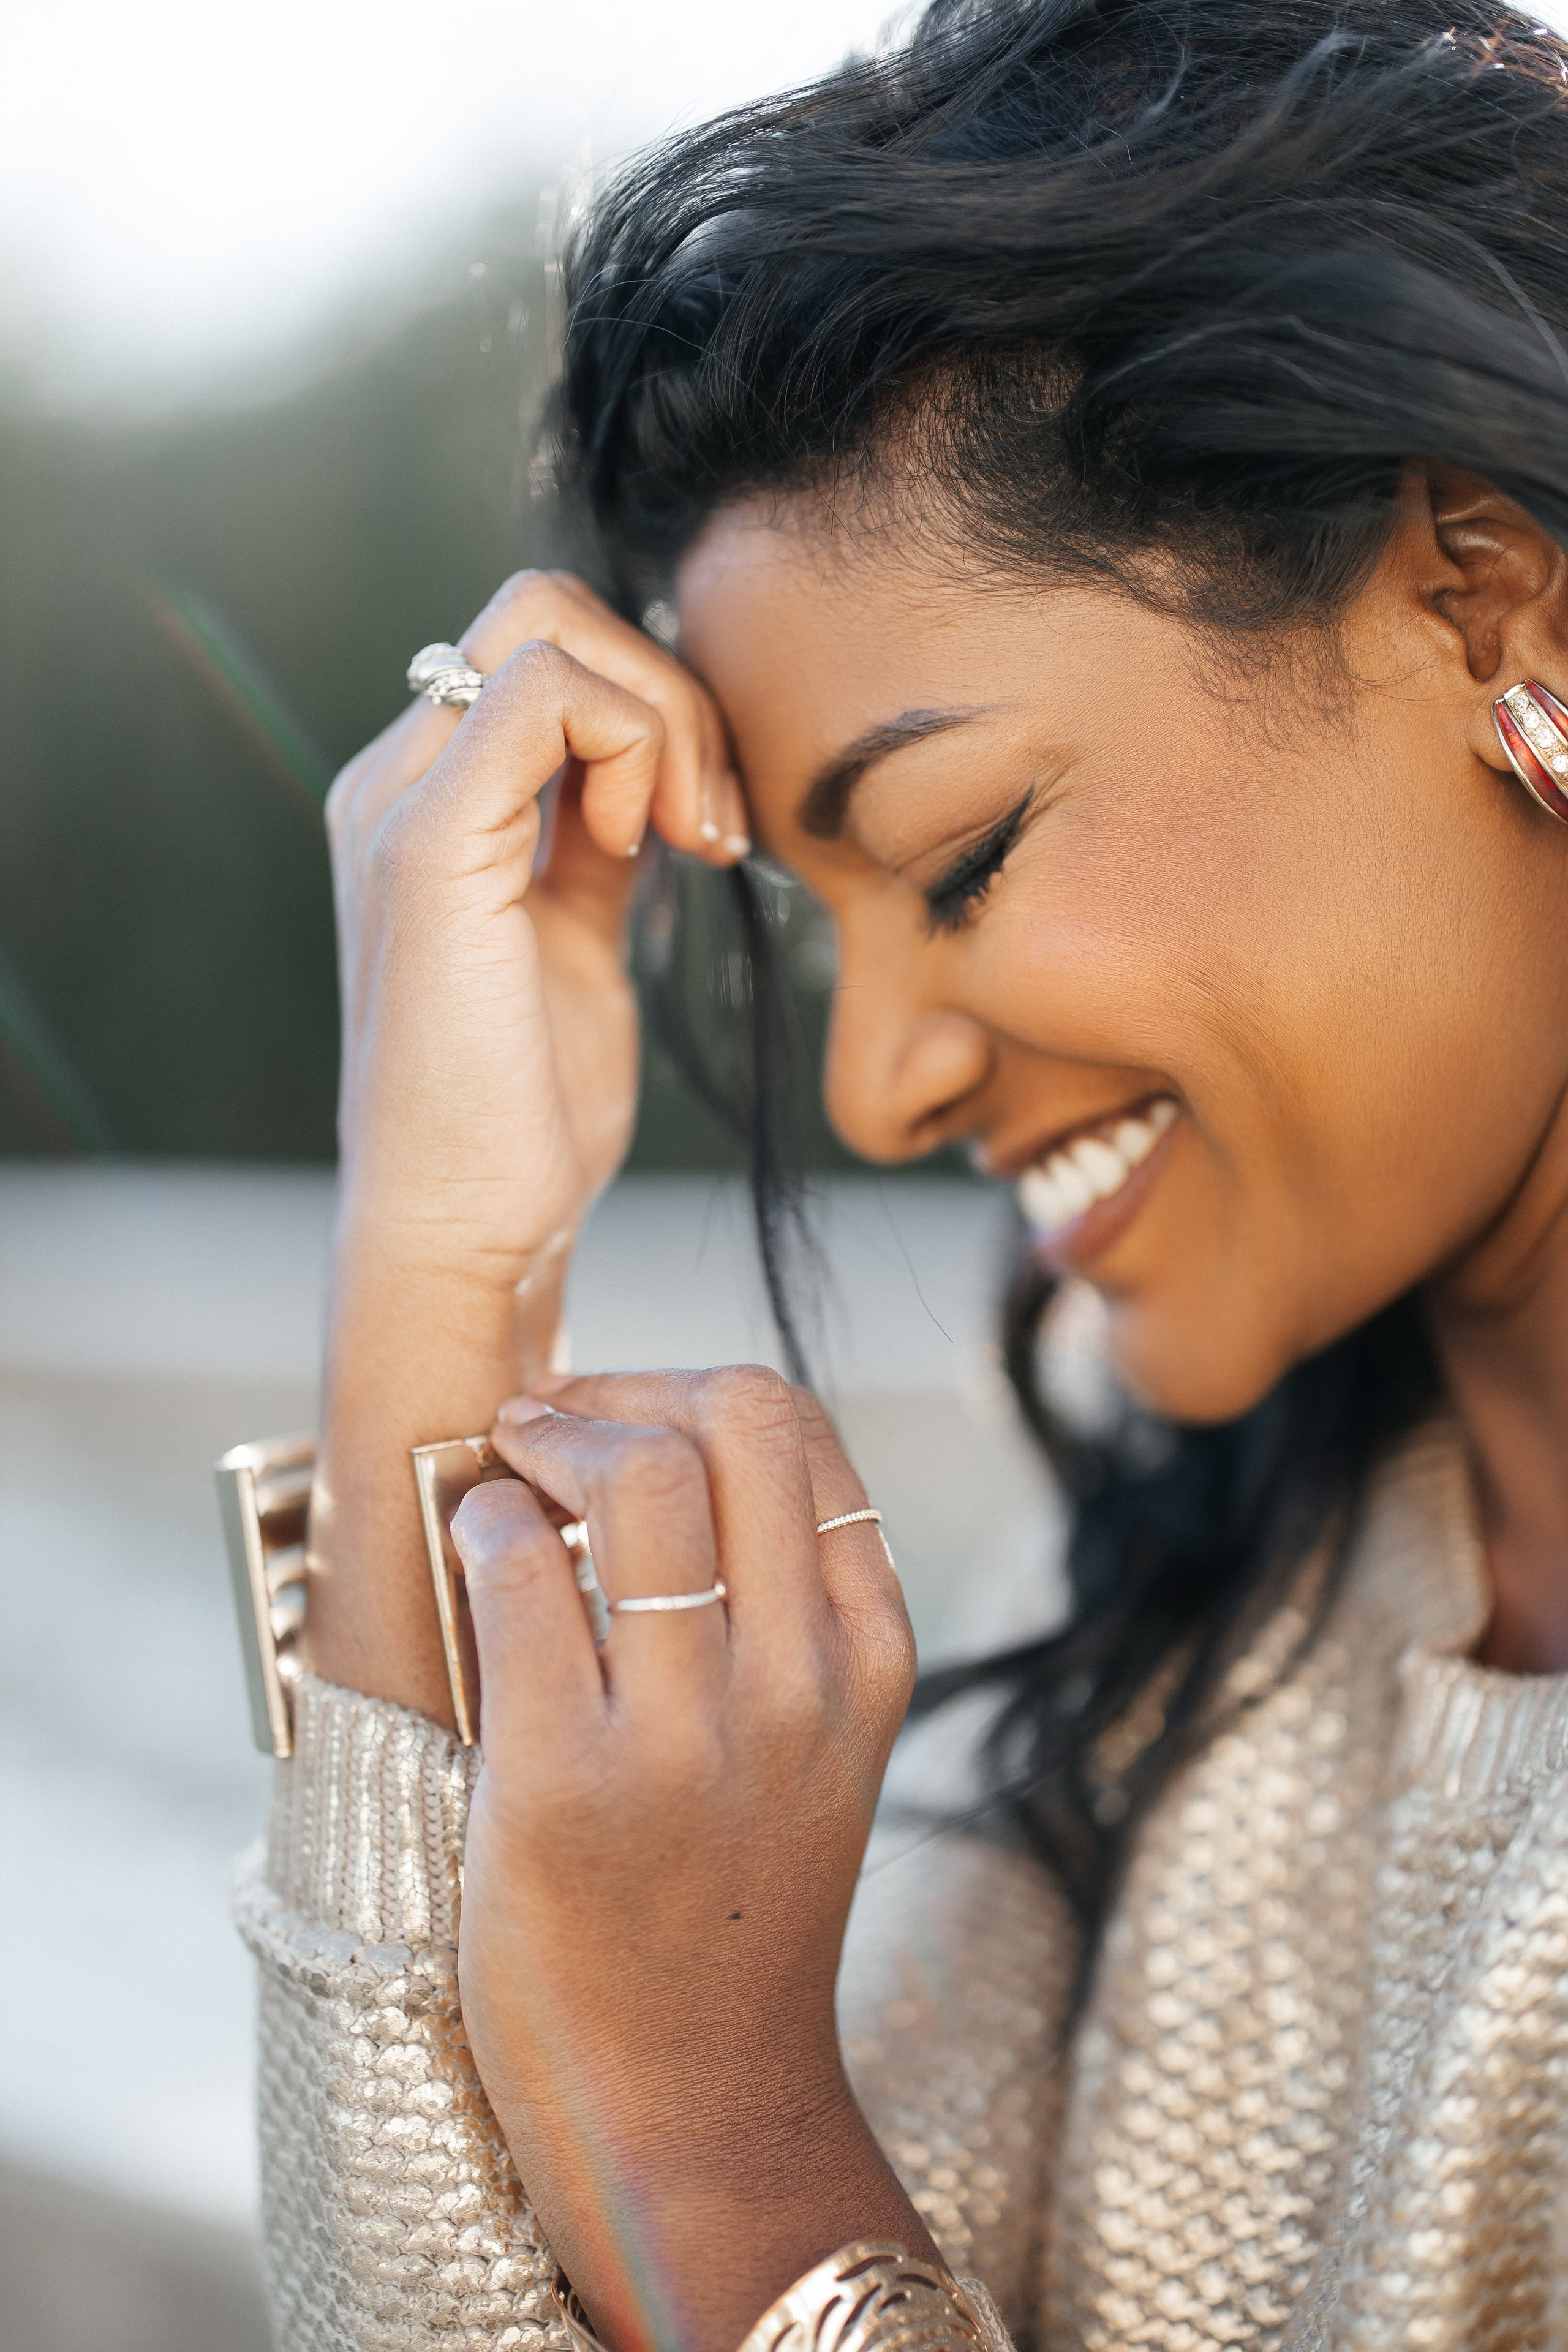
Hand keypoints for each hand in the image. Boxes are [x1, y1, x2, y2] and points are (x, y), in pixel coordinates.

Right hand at [307, 573, 749, 1713]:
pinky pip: (547, 691)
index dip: (651, 709)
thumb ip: (594, 849)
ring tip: (694, 839)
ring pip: (551, 626)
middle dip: (665, 691)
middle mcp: (397, 782)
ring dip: (667, 717)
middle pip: (544, 610)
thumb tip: (654, 777)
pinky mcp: (427, 844)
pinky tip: (658, 843)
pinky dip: (638, 743)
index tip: (706, 830)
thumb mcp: (577, 946)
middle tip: (711, 824)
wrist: (464, 1232)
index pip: (545, 656)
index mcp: (427, 802)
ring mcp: (401, 804)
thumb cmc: (522, 1117)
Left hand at [451, 1366, 930, 2351]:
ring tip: (510, 1469)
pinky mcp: (569, 1783)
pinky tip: (479, 1555)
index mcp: (866, 1656)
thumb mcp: (819, 1748)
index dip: (694, 1387)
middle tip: (554, 1419)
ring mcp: (691, 1732)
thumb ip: (787, 1614)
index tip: (625, 1412)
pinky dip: (485, 1524)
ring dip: (552, 1433)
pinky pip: (520, 1570)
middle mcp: (798, 1678)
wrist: (696, 2104)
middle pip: (740, 1412)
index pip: (805, 1432)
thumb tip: (672, 1455)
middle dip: (626, 1384)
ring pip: (641, 1471)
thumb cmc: (734, 1911)